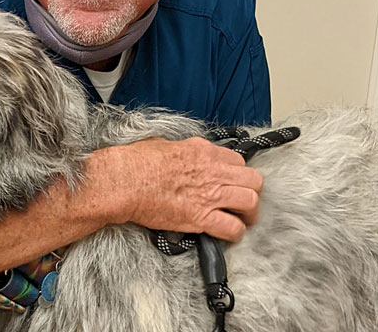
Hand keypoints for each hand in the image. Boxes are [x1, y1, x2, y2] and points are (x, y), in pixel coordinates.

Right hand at [105, 137, 263, 241]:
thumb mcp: (163, 144)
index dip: (238, 173)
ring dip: (249, 213)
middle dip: (252, 191)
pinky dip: (235, 233)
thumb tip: (181, 155)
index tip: (232, 181)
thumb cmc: (135, 162)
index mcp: (203, 151)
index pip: (238, 161)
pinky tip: (229, 233)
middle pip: (253, 180)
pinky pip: (232, 228)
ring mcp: (209, 195)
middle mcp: (212, 171)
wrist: (123, 181)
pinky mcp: (200, 217)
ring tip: (243, 219)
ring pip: (250, 202)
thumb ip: (181, 150)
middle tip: (244, 201)